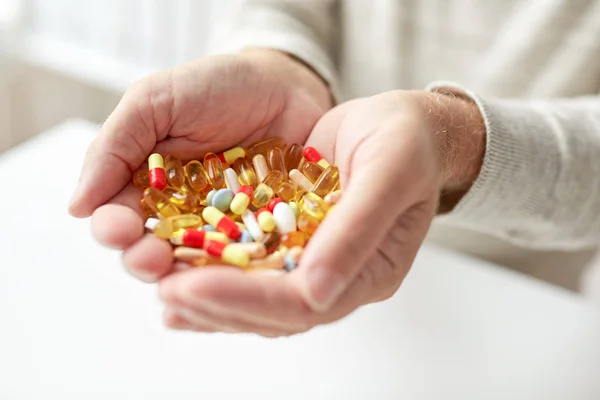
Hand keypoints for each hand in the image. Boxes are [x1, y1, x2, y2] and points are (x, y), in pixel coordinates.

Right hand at [68, 49, 332, 281]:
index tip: (118, 230)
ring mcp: (223, 229)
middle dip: (146, 261)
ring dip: (188, 275)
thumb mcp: (156, 101)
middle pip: (153, 252)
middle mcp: (181, 215)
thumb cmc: (216, 87)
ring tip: (189, 276)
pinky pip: (248, 259)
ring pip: (197, 265)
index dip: (113, 229)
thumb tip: (76, 206)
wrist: (285, 85)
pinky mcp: (262, 235)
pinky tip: (236, 278)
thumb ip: (115, 147)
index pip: (119, 219)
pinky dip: (239, 271)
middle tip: (153, 259)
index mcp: (146, 186)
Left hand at [158, 90, 485, 335]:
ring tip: (164, 295)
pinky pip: (255, 271)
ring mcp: (319, 264)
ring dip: (212, 300)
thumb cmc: (407, 143)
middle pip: (274, 311)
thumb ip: (356, 230)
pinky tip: (182, 276)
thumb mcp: (388, 172)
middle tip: (166, 290)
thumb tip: (317, 290)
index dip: (247, 299)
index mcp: (373, 271)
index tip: (193, 284)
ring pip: (260, 299)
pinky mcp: (298, 244)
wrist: (408, 128)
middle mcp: (342, 278)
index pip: (304, 302)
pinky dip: (218, 276)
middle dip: (217, 303)